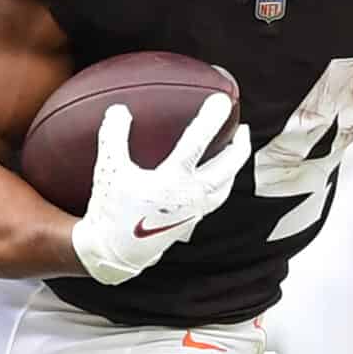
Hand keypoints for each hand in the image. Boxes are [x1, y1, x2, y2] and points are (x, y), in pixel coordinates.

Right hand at [69, 97, 251, 285]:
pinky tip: (213, 181)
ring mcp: (193, 212)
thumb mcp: (108, 170)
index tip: (222, 100)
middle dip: (239, 148)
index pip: (198, 143)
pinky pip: (213, 201)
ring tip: (235, 154)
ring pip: (224, 188)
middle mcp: (189, 197)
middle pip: (226, 169)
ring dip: (233, 169)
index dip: (210, 119)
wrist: (112, 253)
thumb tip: (119, 109)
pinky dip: (219, 186)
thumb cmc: (110, 210)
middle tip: (243, 130)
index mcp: (172, 181)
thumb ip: (113, 137)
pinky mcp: (188, 223)